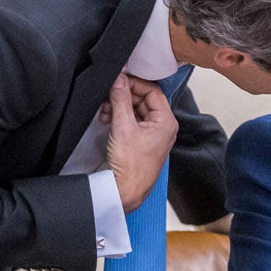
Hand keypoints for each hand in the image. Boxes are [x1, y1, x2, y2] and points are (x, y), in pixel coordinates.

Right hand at [106, 74, 177, 212]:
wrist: (125, 191)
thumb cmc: (130, 165)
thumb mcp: (123, 127)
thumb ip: (120, 99)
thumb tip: (119, 79)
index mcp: (166, 122)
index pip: (153, 91)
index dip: (134, 83)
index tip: (118, 80)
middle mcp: (163, 127)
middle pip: (144, 100)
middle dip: (124, 97)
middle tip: (107, 96)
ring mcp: (153, 135)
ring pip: (136, 110)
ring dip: (119, 107)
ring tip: (104, 111)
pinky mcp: (141, 142)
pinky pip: (132, 122)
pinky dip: (119, 118)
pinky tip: (106, 120)